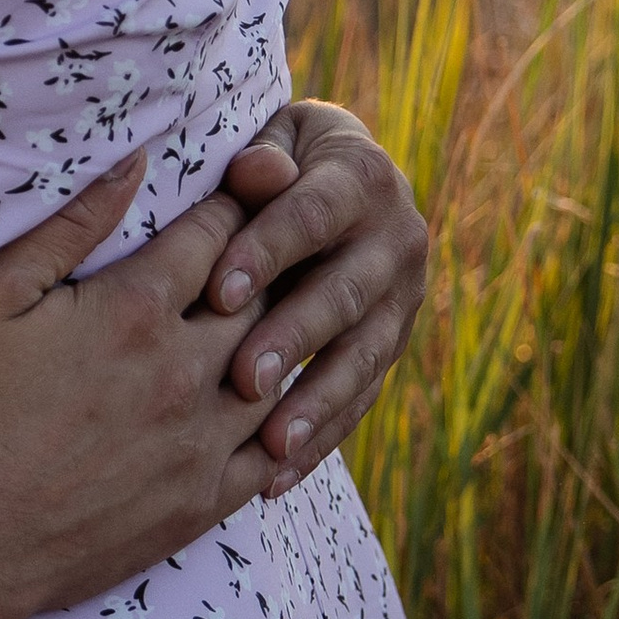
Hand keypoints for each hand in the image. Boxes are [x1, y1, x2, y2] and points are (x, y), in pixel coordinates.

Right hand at [0, 155, 281, 618]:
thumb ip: (68, 227)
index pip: (215, 231)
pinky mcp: (201, 502)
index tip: (251, 178)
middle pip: (263, 295)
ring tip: (292, 314)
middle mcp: (184, 371)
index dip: (238, 197)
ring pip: (280, 371)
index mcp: (134, 309)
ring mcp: (200, 443)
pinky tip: (282, 409)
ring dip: (288, 338)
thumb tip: (132, 161)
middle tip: (288, 238)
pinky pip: (274, 453)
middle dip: (276, 260)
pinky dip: (287, 423)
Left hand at [211, 100, 426, 472]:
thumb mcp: (274, 139)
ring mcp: (401, 300)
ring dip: (316, 404)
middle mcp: (396, 240)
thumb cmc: (275, 158)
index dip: (265, 251)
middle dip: (293, 339)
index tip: (217, 293)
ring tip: (270, 446)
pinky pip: (360, 400)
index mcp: (362, 178)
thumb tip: (260, 171)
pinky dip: (321, 440)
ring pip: (361, 357)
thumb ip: (262, 157)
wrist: (335, 179)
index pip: (312, 216)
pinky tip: (276, 479)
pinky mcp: (391, 346)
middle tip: (241, 380)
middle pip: (343, 295)